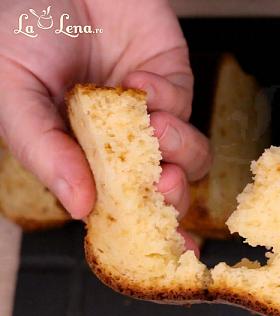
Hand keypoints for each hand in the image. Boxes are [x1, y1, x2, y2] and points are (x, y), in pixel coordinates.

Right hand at [0, 0, 209, 234]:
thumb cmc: (20, 29)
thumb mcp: (15, 95)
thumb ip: (45, 150)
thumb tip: (80, 206)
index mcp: (82, 158)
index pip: (121, 209)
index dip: (146, 233)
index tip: (170, 252)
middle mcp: (121, 144)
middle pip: (167, 191)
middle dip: (172, 195)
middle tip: (162, 184)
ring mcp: (151, 114)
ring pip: (191, 155)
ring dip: (177, 147)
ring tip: (151, 123)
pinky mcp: (173, 80)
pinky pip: (185, 105)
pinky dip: (165, 97)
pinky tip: (136, 79)